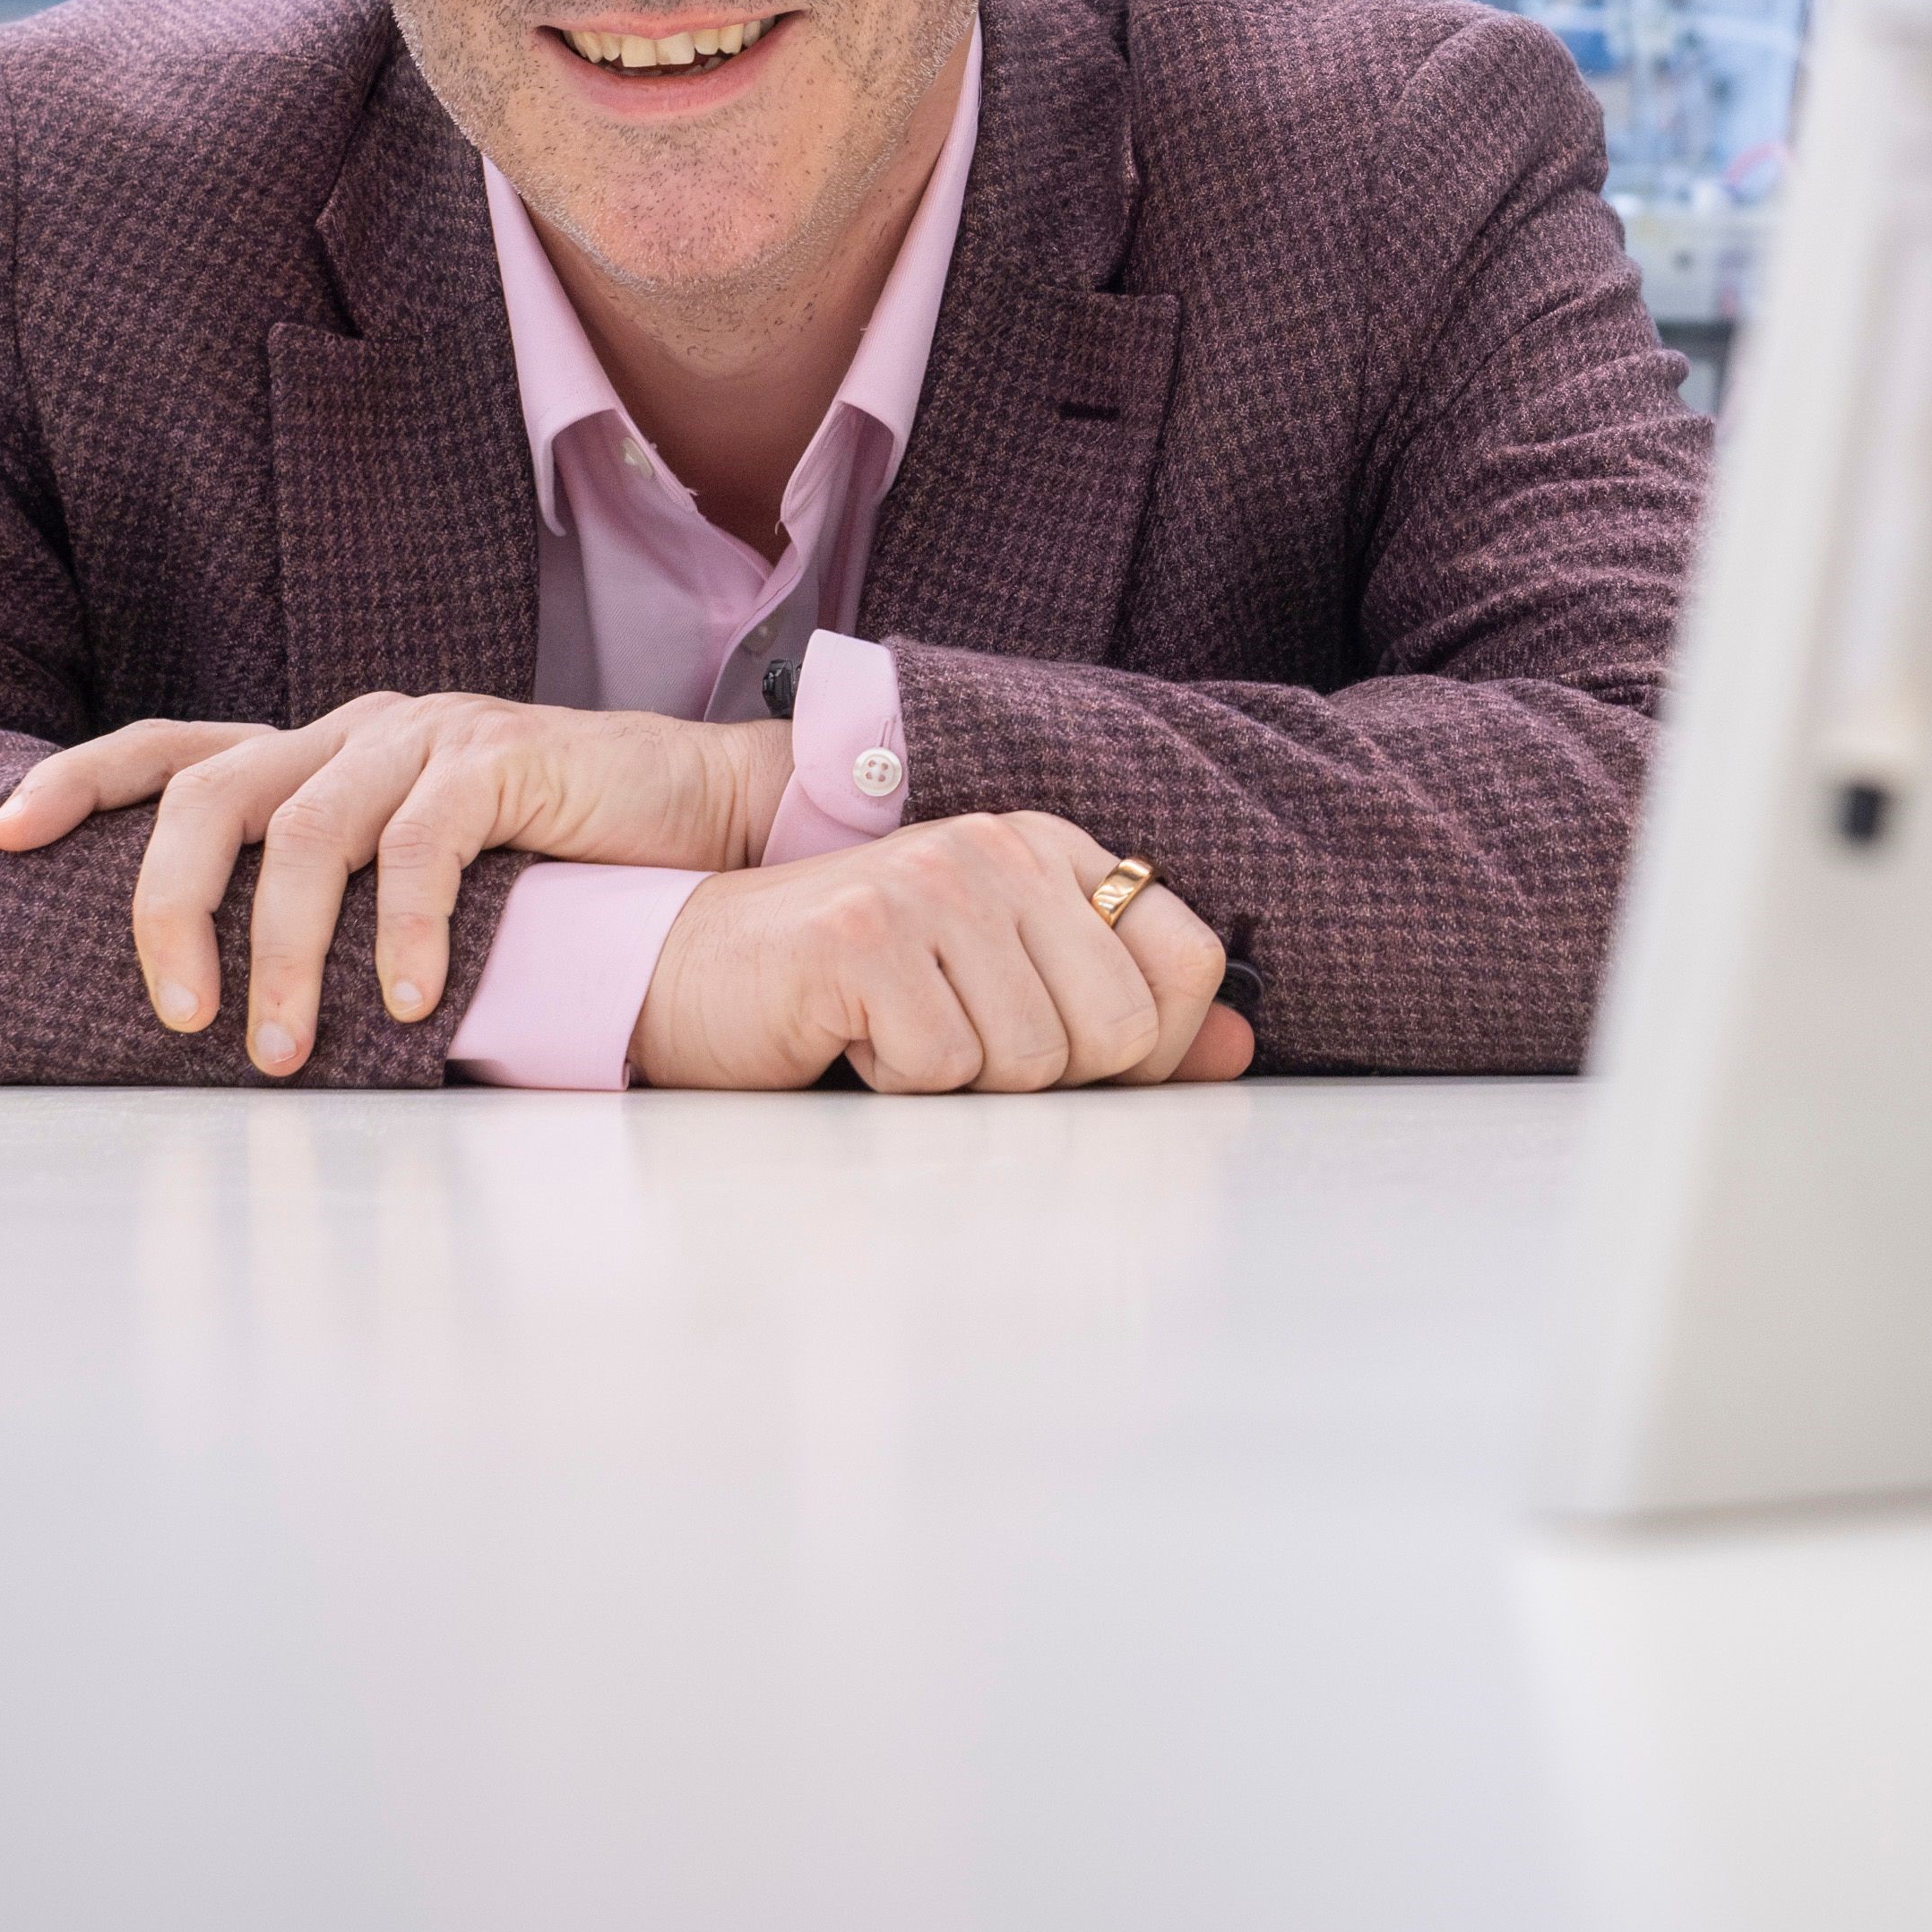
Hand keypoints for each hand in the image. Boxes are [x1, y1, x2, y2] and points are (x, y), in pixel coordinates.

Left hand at [0, 694, 789, 1073]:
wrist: (699, 811)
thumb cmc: (548, 863)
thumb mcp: (414, 873)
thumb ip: (330, 901)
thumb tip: (223, 1008)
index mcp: (318, 750)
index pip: (171, 749)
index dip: (77, 782)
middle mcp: (356, 728)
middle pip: (210, 792)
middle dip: (166, 905)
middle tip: (173, 1014)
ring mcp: (427, 736)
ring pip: (307, 830)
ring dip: (282, 951)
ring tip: (282, 1053)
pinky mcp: (502, 756)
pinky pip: (425, 843)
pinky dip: (404, 929)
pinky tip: (411, 1004)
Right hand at [628, 814, 1255, 1091]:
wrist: (691, 972)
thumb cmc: (854, 994)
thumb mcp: (1005, 992)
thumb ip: (1126, 1018)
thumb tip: (1240, 1047)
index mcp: (1051, 848)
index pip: (1189, 960)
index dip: (1149, 1045)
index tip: (1067, 1055)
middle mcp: (1000, 847)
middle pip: (1118, 1031)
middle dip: (1045, 1078)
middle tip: (957, 1043)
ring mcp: (930, 884)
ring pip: (1031, 1063)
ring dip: (960, 1082)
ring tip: (896, 1031)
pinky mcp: (861, 938)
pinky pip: (941, 1073)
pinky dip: (894, 1085)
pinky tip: (849, 1038)